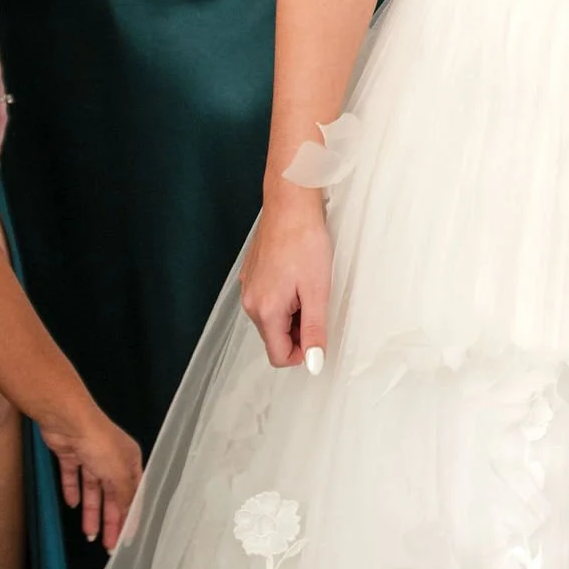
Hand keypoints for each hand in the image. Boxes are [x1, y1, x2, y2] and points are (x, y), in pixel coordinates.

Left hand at [45, 403, 143, 551]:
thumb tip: (129, 516)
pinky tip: (71, 504)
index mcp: (130, 462)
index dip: (129, 517)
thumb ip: (125, 496)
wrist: (69, 421)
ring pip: (93, 490)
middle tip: (107, 544)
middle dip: (110, 520)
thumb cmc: (101, 445)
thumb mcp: (120, 473)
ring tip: (88, 534)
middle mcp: (112, 460)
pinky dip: (72, 491)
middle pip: (112, 496)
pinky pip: (73, 478)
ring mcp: (90, 457)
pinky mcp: (70, 455)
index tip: (125, 539)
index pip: (132, 495)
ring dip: (91, 511)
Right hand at [242, 187, 332, 373]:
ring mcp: (248, 287)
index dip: (302, 353)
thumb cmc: (304, 242)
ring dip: (293, 313)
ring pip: (271, 319)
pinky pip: (267, 300)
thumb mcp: (317, 291)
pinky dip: (284, 297)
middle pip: (274, 338)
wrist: (290, 204)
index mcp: (264, 311)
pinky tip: (298, 275)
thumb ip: (314, 330)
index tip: (319, 335)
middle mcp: (250, 302)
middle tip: (318, 303)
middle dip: (298, 331)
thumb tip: (312, 363)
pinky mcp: (252, 274)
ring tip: (309, 286)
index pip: (278, 356)